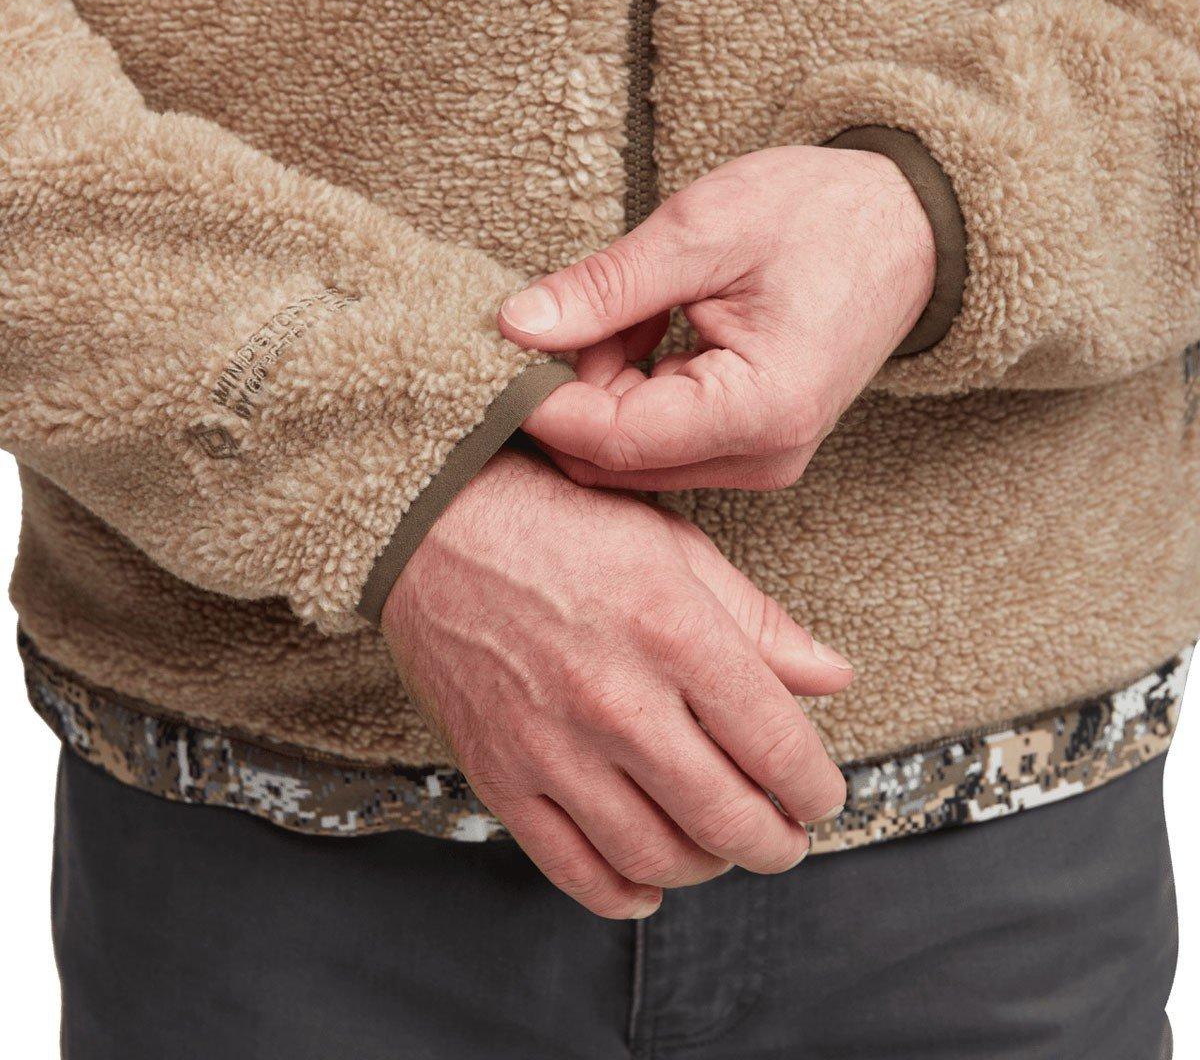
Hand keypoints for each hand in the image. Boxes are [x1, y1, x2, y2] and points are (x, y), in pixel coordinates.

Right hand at [382, 448, 849, 918]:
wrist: (432, 523)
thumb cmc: (555, 522)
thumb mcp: (673, 545)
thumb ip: (756, 618)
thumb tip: (830, 675)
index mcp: (674, 632)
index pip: (777, 746)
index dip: (816, 787)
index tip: (819, 793)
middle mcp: (617, 699)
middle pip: (725, 817)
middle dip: (776, 843)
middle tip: (786, 836)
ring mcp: (552, 744)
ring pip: (654, 854)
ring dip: (707, 867)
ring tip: (720, 848)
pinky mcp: (499, 772)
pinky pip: (570, 867)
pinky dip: (620, 894)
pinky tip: (647, 885)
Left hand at [499, 145, 935, 490]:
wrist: (903, 227)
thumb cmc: (821, 215)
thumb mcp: (701, 229)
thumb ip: (605, 287)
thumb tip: (514, 326)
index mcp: (760, 411)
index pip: (612, 440)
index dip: (540, 402)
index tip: (497, 352)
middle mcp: (763, 458)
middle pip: (612, 457)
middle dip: (574, 387)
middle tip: (582, 303)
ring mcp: (757, 460)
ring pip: (627, 452)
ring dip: (604, 381)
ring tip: (637, 303)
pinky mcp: (748, 449)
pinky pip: (657, 438)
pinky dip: (632, 383)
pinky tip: (654, 325)